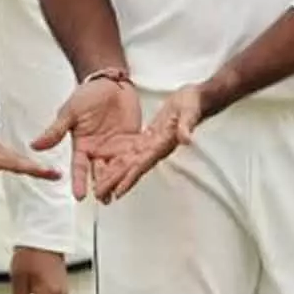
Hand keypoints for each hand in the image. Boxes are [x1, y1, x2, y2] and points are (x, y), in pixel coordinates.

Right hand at [31, 76, 141, 200]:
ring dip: (120, 181)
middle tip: (105, 200)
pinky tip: (139, 174)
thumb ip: (56, 131)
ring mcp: (116, 147)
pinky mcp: (132, 141)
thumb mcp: (69, 112)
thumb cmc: (88, 95)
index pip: (80, 168)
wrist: (110, 83)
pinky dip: (137, 165)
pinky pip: (135, 155)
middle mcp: (99, 151)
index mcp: (82, 146)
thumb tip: (35, 146)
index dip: (80, 182)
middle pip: (100, 173)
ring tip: (121, 194)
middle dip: (103, 187)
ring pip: (118, 168)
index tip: (79, 196)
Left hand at [93, 84, 204, 203]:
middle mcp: (155, 149)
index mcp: (162, 145)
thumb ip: (186, 127)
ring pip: (129, 162)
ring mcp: (151, 145)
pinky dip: (119, 160)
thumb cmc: (193, 105)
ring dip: (114, 174)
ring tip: (99, 185)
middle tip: (99, 194)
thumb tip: (186, 140)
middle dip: (116, 182)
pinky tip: (108, 164)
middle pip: (132, 168)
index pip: (143, 165)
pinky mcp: (149, 138)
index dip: (130, 178)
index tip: (118, 192)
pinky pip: (131, 152)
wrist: (195, 99)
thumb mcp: (189, 113)